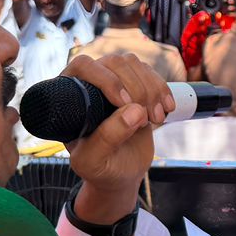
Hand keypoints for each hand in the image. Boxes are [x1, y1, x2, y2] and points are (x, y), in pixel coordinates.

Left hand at [65, 54, 175, 224]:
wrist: (121, 172)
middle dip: (136, 89)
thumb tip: (134, 110)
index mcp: (69, 97)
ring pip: (133, 64)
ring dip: (151, 89)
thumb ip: (106, 139)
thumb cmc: (99, 168)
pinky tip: (167, 109)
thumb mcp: (93, 162)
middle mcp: (88, 83)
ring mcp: (112, 81)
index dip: (106, 79)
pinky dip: (162, 89)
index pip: (83, 66)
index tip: (124, 103)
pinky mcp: (133, 85)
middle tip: (147, 119)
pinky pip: (148, 72)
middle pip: (114, 62)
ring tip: (157, 118)